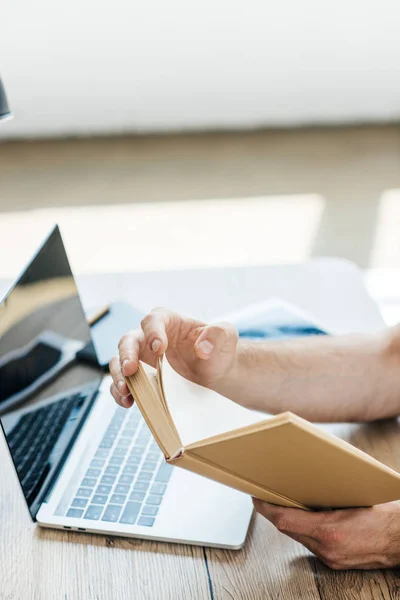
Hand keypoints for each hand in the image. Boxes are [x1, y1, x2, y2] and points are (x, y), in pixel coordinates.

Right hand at [109, 307, 237, 407]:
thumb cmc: (219, 348)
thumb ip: (218, 335)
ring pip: (120, 361)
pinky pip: (124, 382)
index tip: (159, 348)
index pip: (154, 320)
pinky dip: (121, 392)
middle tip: (130, 369)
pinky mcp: (141, 377)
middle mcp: (150, 337)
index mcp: (169, 321)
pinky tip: (128, 402)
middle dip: (127, 354)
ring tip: (126, 391)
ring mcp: (143, 358)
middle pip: (129, 340)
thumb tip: (202, 348)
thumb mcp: (226, 336)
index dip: (153, 332)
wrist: (216, 371)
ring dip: (119, 376)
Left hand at [253, 498, 399, 569]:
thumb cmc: (381, 516)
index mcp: (329, 531)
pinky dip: (304, 531)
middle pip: (288, 530)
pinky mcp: (334, 563)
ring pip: (298, 538)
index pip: (285, 520)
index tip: (256, 498)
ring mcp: (330, 558)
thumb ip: (323, 499)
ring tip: (283, 504)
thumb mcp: (350, 500)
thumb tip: (302, 488)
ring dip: (289, 522)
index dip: (266, 508)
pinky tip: (306, 519)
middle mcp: (327, 548)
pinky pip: (310, 545)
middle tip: (265, 496)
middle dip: (275, 513)